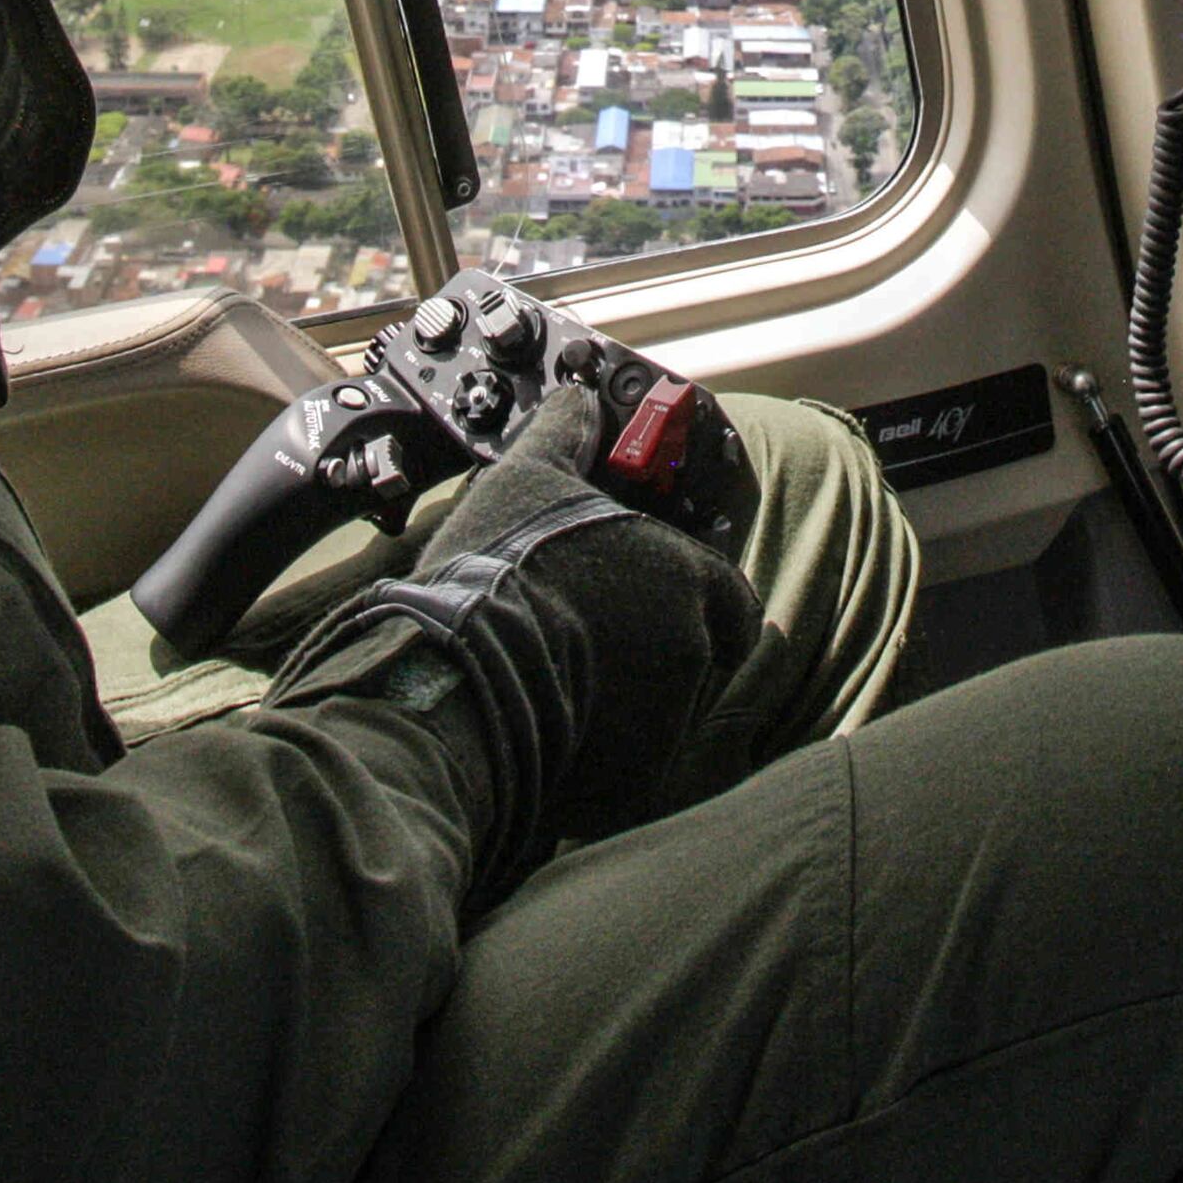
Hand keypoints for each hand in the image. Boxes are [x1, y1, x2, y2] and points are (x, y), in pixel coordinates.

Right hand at [267, 388, 759, 898]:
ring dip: (627, 710)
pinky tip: (547, 740)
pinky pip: (628, 779)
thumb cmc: (495, 569)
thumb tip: (576, 396)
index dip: (701, 605)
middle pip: (701, 661)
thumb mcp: (528, 478)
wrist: (450, 675)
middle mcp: (695, 649)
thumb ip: (565, 435)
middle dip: (657, 660)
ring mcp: (669, 722)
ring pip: (664, 720)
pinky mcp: (633, 785)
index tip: (657, 610)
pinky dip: (599, 768)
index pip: (732, 599)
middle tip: (594, 653)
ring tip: (557, 692)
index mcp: (689, 577)